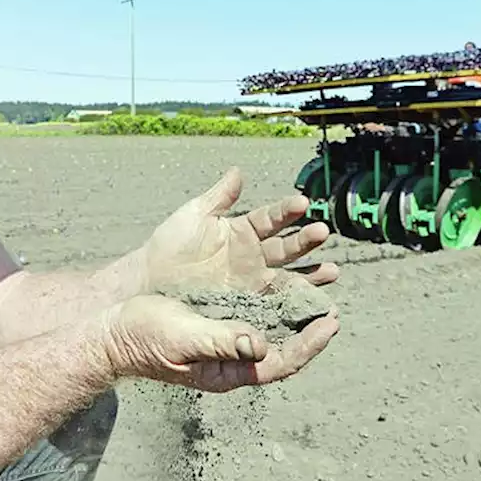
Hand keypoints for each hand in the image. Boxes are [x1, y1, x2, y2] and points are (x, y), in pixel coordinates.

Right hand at [103, 294, 338, 392]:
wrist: (114, 326)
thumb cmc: (144, 339)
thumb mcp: (182, 338)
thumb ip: (220, 341)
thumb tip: (259, 345)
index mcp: (228, 370)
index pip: (280, 363)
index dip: (308, 345)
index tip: (330, 322)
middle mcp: (233, 353)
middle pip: (282, 342)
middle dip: (308, 322)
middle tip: (333, 302)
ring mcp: (226, 333)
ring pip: (271, 318)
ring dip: (295, 299)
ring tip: (320, 277)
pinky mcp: (217, 312)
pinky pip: (253, 302)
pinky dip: (272, 287)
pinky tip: (284, 270)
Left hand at [142, 167, 337, 295]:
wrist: (148, 283)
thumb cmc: (168, 247)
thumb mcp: (193, 217)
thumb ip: (218, 197)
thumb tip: (238, 172)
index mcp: (244, 232)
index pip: (271, 219)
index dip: (286, 211)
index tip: (303, 204)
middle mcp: (254, 257)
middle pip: (287, 249)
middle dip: (306, 240)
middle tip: (322, 233)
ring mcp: (253, 284)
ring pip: (288, 278)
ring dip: (311, 274)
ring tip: (332, 272)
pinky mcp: (247, 307)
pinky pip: (274, 306)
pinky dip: (294, 306)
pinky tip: (312, 306)